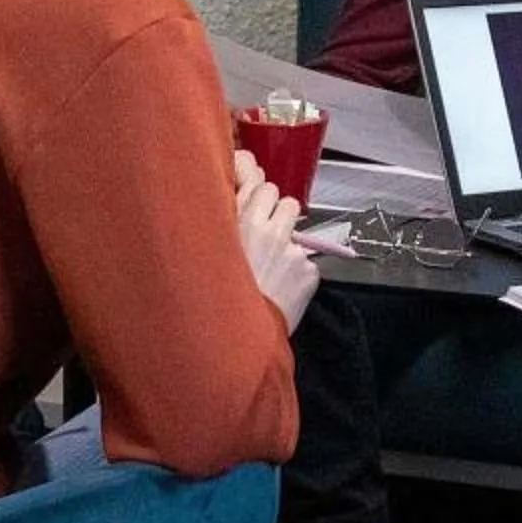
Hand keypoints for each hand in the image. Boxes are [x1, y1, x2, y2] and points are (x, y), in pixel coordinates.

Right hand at [233, 149, 318, 329]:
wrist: (236, 335)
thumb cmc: (218, 294)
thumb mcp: (213, 250)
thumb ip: (228, 220)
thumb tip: (238, 194)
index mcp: (243, 222)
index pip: (264, 187)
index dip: (261, 202)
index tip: (257, 214)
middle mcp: (271, 231)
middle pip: (288, 203)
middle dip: (280, 217)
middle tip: (268, 239)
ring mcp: (293, 251)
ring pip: (299, 234)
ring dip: (290, 244)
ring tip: (274, 267)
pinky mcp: (309, 271)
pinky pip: (307, 263)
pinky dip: (297, 274)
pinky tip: (281, 288)